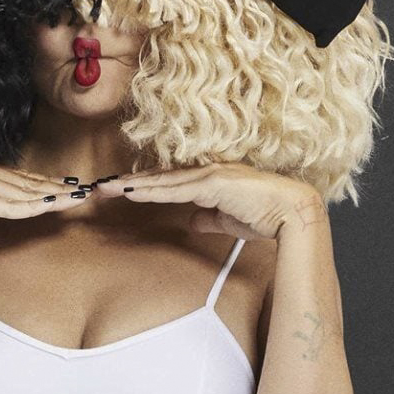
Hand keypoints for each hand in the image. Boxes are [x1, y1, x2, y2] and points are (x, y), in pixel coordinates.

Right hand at [0, 155, 90, 241]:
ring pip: (24, 191)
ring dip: (53, 195)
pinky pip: (11, 205)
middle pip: (26, 180)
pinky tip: (53, 206)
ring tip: (77, 197)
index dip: (41, 182)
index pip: (14, 176)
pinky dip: (34, 206)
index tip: (63, 185)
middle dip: (56, 185)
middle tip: (83, 189)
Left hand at [92, 160, 323, 240]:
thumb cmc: (265, 216)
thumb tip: (192, 221)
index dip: (144, 185)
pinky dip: (151, 190)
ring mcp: (210, 175)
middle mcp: (207, 172)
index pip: (170, 181)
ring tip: (106, 189)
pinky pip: (175, 189)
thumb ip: (209, 218)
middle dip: (129, 182)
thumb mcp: (228, 220)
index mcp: (210, 179)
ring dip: (132, 185)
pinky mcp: (213, 184)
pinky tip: (132, 192)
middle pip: (159, 177)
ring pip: (162, 181)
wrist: (291, 213)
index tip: (120, 190)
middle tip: (101, 187)